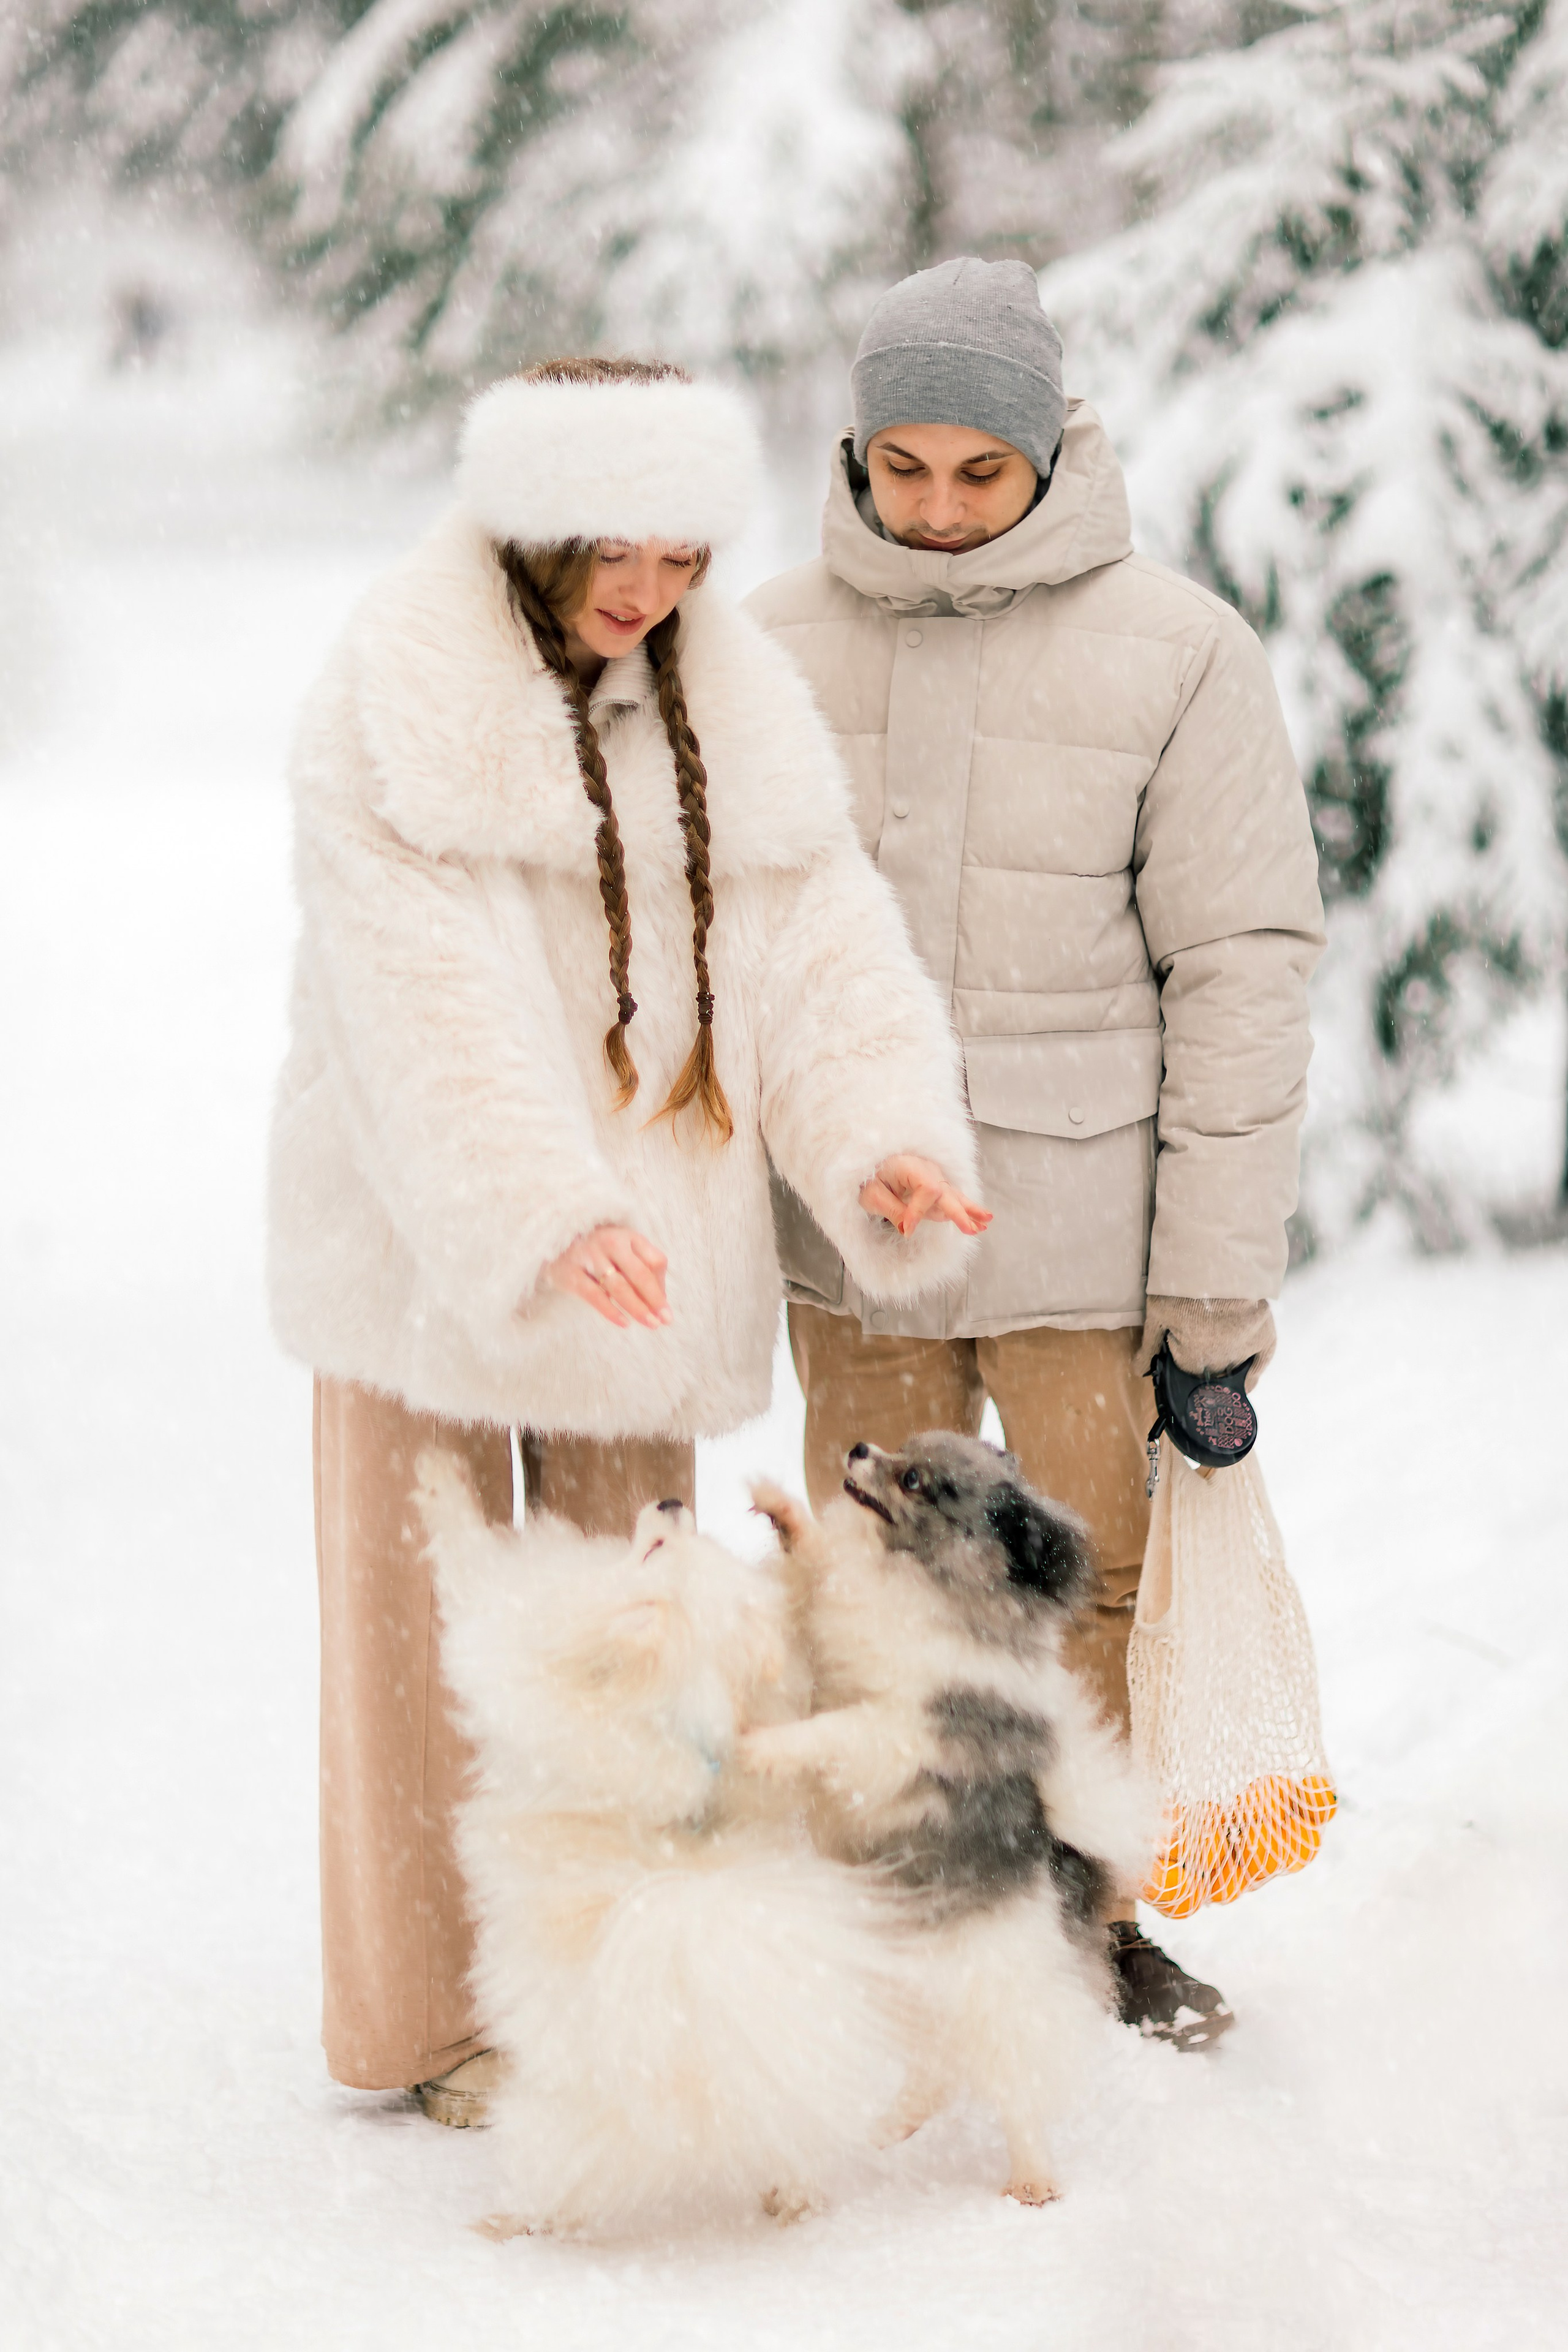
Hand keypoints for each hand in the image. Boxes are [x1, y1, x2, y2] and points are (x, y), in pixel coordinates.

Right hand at [542, 1226, 670, 1329]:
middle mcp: (610, 1242)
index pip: (655, 1261)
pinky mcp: (571, 1272)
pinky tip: (624, 1322)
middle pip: (639, 1274)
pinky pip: (594, 1295)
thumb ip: (641, 1268)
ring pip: (619, 1286)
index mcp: (627, 1236)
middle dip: (655, 1300)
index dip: (662, 1286)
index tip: (664, 1307)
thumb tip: (661, 1300)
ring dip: (638, 1308)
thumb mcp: (621, 1251)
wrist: (553, 1244)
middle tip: (665, 1320)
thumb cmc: (597, 1252)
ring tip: (650, 1324)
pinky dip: (611, 1311)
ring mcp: (589, 1255)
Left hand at [858, 1153, 991, 1238]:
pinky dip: (964, 1209)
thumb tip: (908, 1230)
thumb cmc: (866, 1179)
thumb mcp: (872, 1195)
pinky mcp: (933, 1187)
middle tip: (971, 1229)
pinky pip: (951, 1198)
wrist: (865, 1166)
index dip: (919, 1211)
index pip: (926, 1190)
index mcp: (909, 1165)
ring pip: (954, 1195)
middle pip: (946, 1191)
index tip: (906, 1229)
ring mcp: (932, 1177)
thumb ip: (893, 1210)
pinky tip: (980, 1220)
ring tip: (986, 1222)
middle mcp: (926, 1169)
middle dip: (959, 1212)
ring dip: (969, 1210)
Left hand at [1138, 1296, 1275, 1389]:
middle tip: (1200, 1328)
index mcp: (1191, 1360)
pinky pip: (1261, 1363)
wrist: (1221, 1262)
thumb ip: (1149, 1345)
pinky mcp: (1265, 1338)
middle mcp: (1220, 1363)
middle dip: (1202, 1354)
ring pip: (1233, 1366)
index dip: (1180, 1349)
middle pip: (1210, 1368)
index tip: (1179, 1332)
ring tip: (1220, 1340)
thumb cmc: (1184, 1286)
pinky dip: (1253, 1372)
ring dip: (1226, 1359)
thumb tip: (1139, 1371)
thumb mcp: (1157, 1313)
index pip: (1185, 1368)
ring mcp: (1244, 1352)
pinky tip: (1247, 1380)